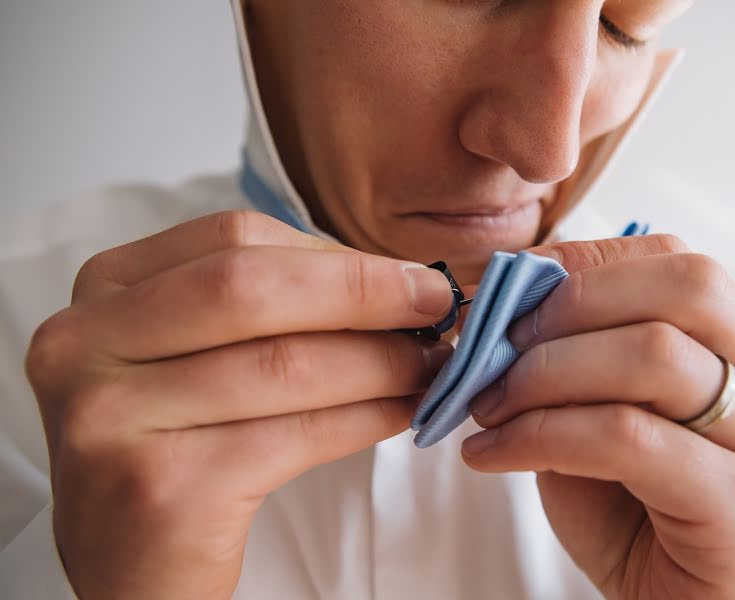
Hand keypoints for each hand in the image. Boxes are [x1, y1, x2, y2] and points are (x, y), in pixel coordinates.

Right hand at [25, 211, 454, 599]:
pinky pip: (296, 434)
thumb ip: (272, 310)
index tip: (408, 275)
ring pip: (285, 364)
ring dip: (381, 362)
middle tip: (437, 306)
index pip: (237, 240)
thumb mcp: (197, 357)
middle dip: (366, 293)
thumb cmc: (177, 449)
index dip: (337, 256)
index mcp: (105, 291)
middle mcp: (86, 342)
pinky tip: (402, 412)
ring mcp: (113, 415)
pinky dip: (366, 417)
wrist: (131, 569)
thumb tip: (394, 282)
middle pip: (254, 289)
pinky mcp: (160, 487)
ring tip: (431, 365)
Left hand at [461, 235, 734, 599]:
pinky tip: (491, 454)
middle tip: (495, 343)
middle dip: (571, 304)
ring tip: (484, 406)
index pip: (671, 260)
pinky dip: (542, 435)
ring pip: (653, 356)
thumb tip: (494, 306)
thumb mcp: (589, 411)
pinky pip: (628, 438)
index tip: (498, 293)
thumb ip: (565, 356)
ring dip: (545, 372)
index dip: (576, 264)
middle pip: (686, 287)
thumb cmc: (627, 503)